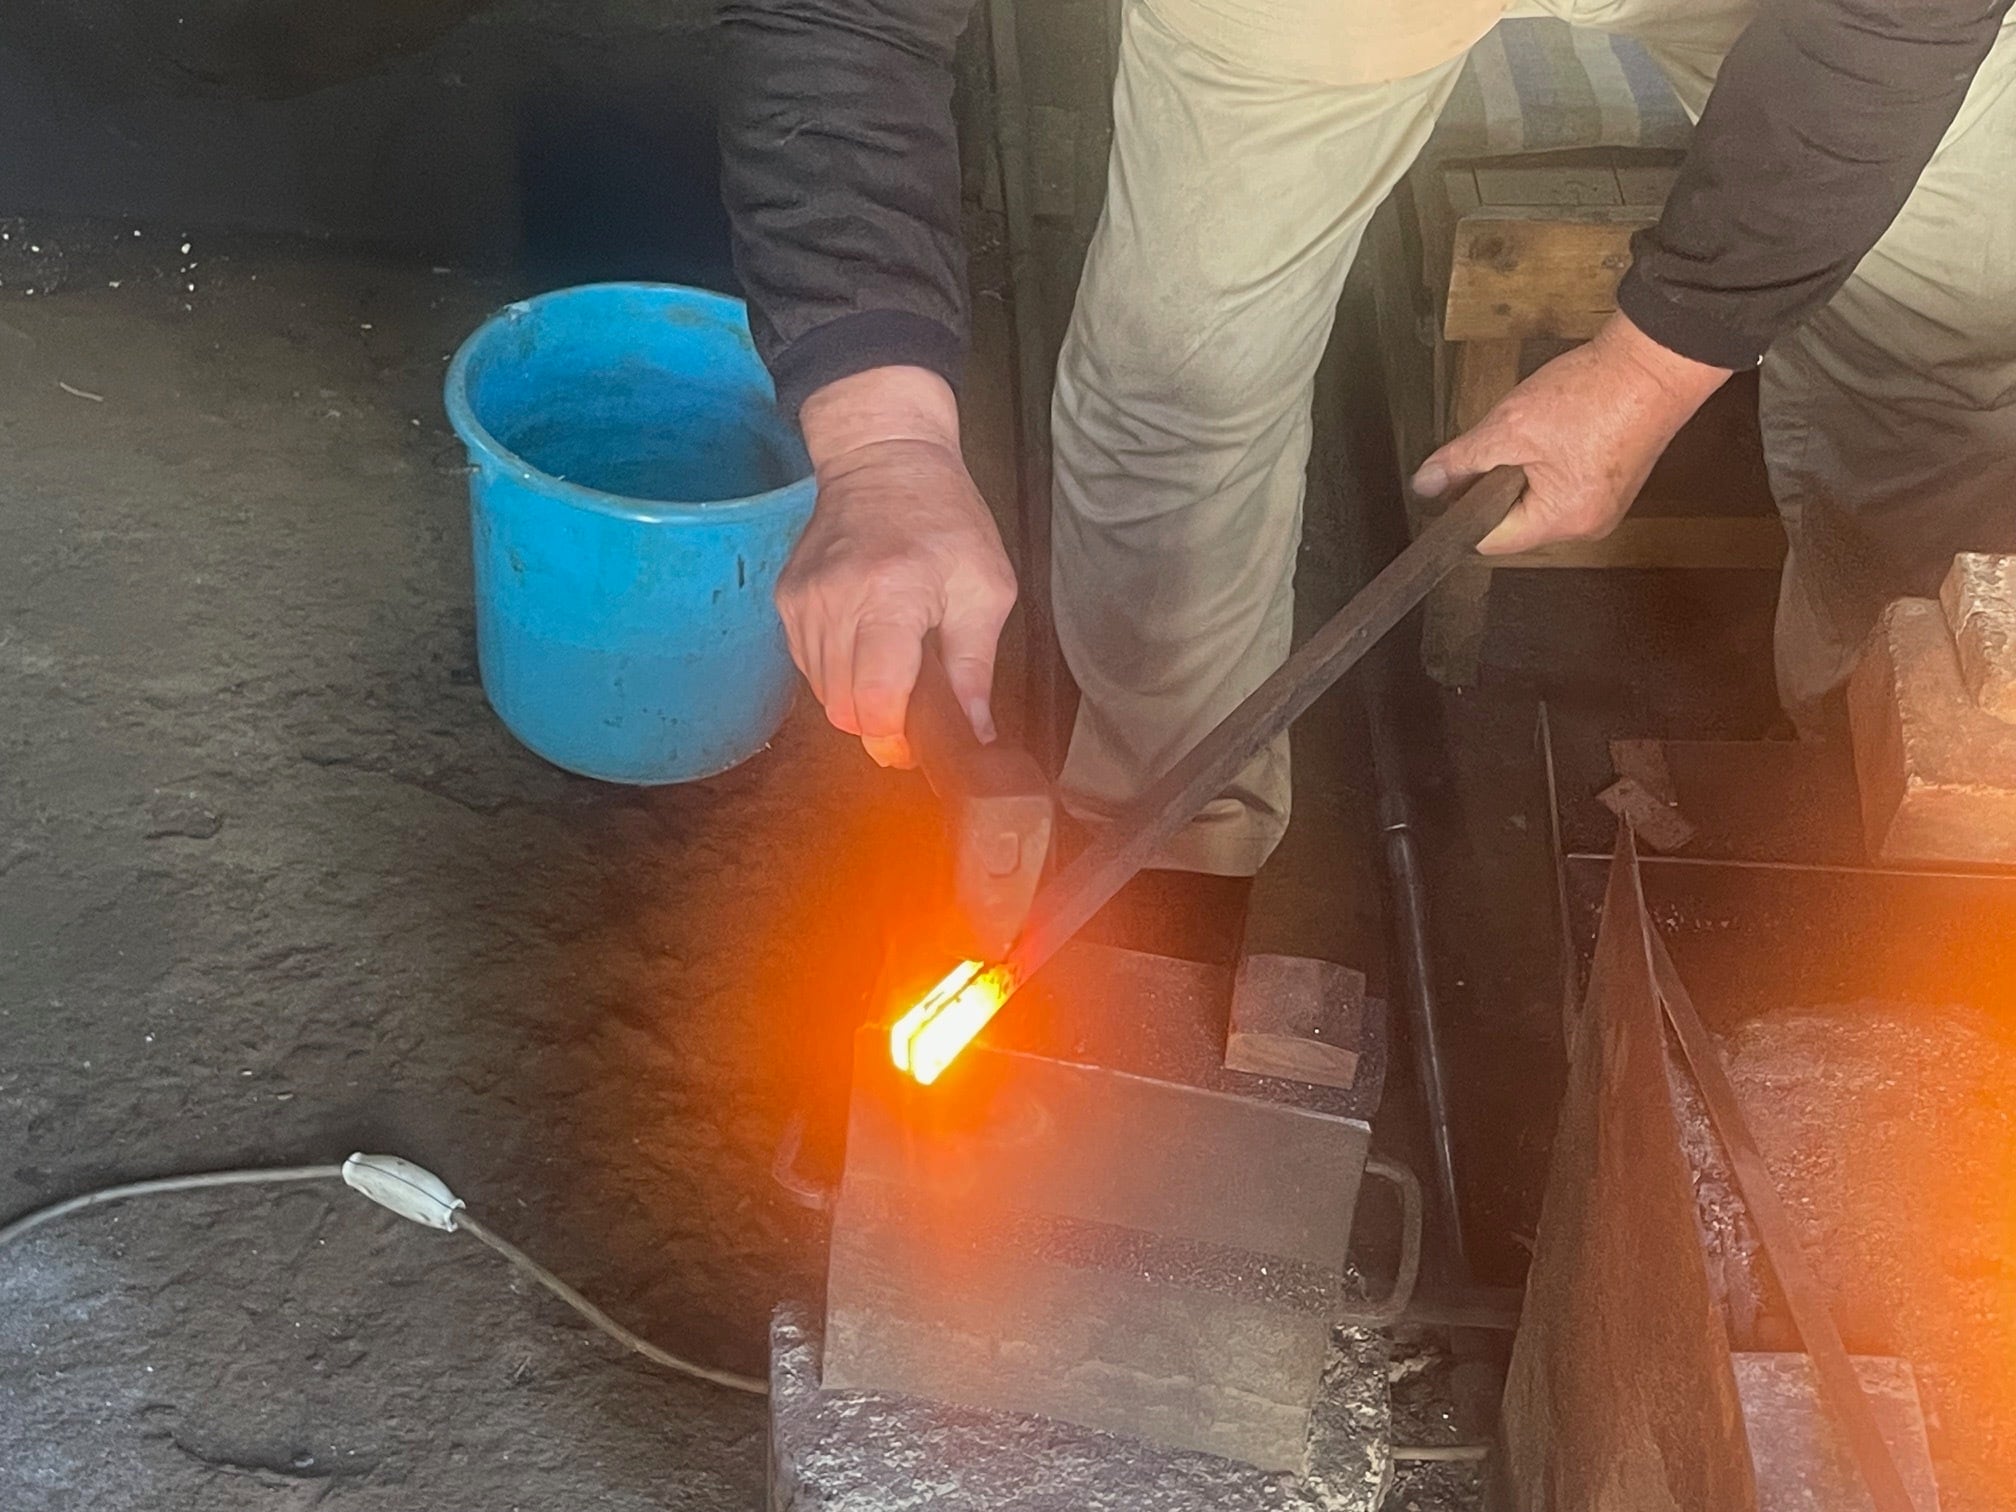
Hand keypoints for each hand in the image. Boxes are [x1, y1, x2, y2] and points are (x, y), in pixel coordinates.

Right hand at [779, 367, 1017, 767]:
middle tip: (913, 708)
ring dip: (859, 698)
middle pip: (843, 710)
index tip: (918, 739)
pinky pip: (809, 667)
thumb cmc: (944, 516)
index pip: (873, 701)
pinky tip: (868, 642)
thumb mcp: (985, 588)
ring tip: (894, 662)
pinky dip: (839, 672)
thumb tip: (977, 731)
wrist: (884, 456)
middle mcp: (836, 601)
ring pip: (823, 695)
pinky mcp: (787, 600)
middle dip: (879, 726)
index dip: (894, 737)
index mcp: (891, 596)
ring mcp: (804, 601)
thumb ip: (976, 666)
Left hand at [1412, 313, 1731, 555]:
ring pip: (1536, 504)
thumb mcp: (1510, 426)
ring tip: (1534, 433)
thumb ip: (1463, 461)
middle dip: (1494, 486)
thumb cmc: (1596, 392)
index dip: (1462, 510)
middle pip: (1513, 523)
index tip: (1450, 482)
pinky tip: (1553, 433)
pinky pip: (1560, 488)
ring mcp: (1603, 507)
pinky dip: (1546, 465)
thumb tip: (1426, 485)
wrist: (1654, 362)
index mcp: (1564, 520)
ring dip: (1520, 473)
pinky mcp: (1609, 487)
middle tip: (1501, 442)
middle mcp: (1587, 525)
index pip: (1489, 539)